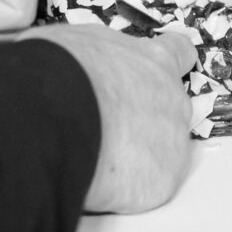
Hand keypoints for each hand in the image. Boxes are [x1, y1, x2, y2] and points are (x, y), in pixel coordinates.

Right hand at [21, 17, 197, 211]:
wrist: (50, 119)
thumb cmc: (58, 74)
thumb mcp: (76, 43)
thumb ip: (98, 55)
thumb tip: (83, 63)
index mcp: (155, 60)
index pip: (180, 54)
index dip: (167, 65)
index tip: (156, 74)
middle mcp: (174, 101)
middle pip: (170, 110)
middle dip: (144, 119)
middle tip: (108, 125)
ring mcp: (173, 145)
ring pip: (162, 152)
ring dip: (136, 156)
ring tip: (97, 154)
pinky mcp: (162, 184)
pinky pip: (146, 188)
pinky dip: (125, 189)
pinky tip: (98, 179)